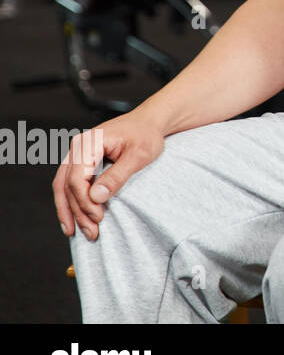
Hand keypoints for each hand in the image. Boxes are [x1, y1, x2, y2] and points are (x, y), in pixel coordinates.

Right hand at [52, 111, 164, 240]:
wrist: (149, 122)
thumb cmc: (146, 135)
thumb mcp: (139, 155)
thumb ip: (118, 175)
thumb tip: (96, 197)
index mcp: (89, 142)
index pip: (77, 176)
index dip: (85, 200)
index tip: (98, 217)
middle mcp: (78, 147)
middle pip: (67, 185)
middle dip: (77, 211)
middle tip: (92, 232)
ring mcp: (77, 154)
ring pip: (63, 187)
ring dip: (70, 211)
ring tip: (77, 233)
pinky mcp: (81, 162)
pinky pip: (69, 184)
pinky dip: (70, 203)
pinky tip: (73, 220)